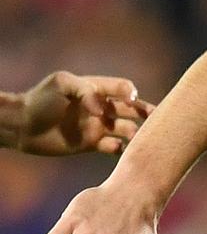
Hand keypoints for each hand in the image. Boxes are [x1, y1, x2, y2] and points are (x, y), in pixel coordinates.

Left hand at [15, 71, 153, 155]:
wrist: (21, 125)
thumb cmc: (40, 99)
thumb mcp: (63, 83)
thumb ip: (87, 91)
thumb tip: (103, 110)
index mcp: (97, 89)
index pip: (123, 88)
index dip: (131, 93)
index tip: (132, 99)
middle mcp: (101, 108)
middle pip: (131, 109)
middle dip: (146, 113)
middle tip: (159, 119)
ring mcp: (97, 126)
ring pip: (126, 129)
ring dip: (136, 133)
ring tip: (141, 139)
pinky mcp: (91, 144)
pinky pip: (113, 147)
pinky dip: (122, 149)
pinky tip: (124, 150)